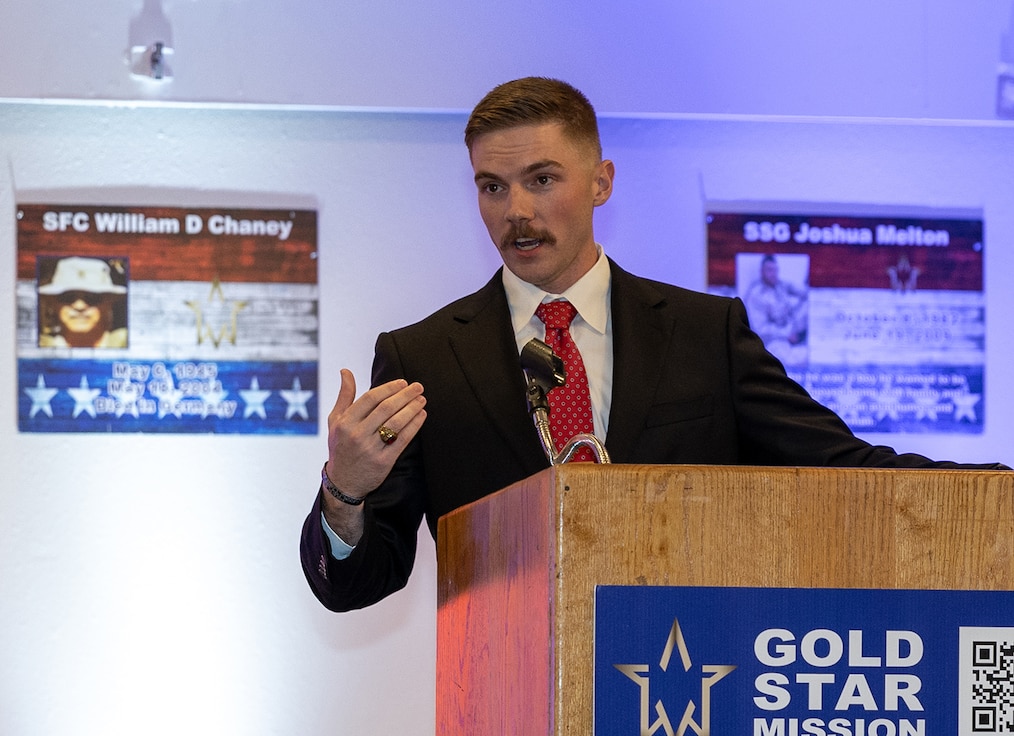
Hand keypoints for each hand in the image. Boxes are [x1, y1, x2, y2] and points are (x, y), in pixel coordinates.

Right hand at [325, 368, 426, 500]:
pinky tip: (422, 416)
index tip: (403, 382)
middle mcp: (357, 435)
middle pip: (386, 409)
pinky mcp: (384, 462)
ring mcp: (370, 449)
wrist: (343, 482)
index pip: (370, 398)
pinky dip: (414, 425)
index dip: (389, 388)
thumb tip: (346, 370)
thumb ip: (344, 396)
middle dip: (405, 395)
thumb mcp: (335, 421)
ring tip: (422, 400)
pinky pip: (403, 440)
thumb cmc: (340, 446)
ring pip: (396, 423)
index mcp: (345, 422)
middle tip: (418, 387)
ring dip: (412, 408)